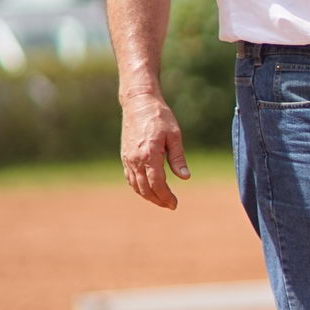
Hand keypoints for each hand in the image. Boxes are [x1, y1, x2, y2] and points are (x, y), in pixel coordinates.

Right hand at [120, 91, 189, 209]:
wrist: (139, 104)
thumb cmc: (160, 117)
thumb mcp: (174, 135)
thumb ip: (178, 158)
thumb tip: (185, 177)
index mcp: (149, 154)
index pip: (157, 183)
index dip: (166, 196)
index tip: (175, 204)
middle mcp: (135, 159)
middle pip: (145, 188)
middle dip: (158, 200)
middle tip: (170, 205)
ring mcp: (128, 159)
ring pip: (136, 186)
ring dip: (148, 196)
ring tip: (161, 200)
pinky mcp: (125, 156)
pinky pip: (130, 178)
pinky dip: (138, 188)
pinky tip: (148, 190)